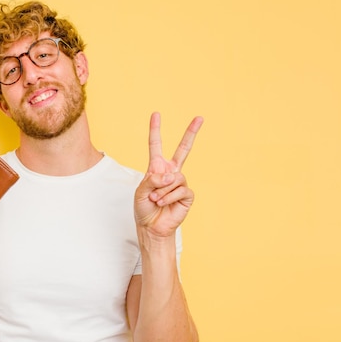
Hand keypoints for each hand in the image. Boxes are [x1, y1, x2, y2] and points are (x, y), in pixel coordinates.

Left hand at [134, 112, 202, 237]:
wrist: (152, 227)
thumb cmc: (144, 208)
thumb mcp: (140, 191)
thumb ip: (152, 180)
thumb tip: (170, 176)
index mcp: (156, 168)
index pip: (156, 146)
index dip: (155, 130)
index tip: (156, 114)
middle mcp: (170, 173)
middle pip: (183, 149)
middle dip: (191, 133)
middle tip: (200, 117)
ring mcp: (180, 183)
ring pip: (175, 178)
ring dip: (162, 191)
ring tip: (155, 200)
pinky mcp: (187, 194)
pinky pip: (180, 190)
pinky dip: (169, 197)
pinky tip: (163, 203)